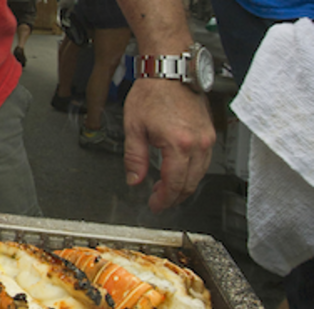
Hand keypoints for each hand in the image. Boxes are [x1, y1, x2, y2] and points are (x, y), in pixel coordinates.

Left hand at [121, 77, 215, 212]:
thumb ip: (135, 159)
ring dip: (184, 184)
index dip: (164, 200)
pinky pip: (205, 159)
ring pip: (200, 173)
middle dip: (174, 196)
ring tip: (165, 188)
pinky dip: (192, 170)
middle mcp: (198, 141)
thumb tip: (135, 180)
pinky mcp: (210, 130)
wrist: (170, 68)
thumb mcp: (134, 129)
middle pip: (191, 182)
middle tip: (159, 201)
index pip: (175, 183)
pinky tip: (178, 171)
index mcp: (179, 144)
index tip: (155, 206)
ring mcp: (207, 136)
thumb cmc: (152, 92)